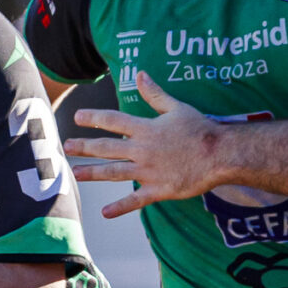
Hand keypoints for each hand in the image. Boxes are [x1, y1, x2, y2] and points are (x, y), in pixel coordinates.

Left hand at [66, 71, 227, 218]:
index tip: (78, 117)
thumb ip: (155, 94)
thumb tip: (140, 74)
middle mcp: (142, 150)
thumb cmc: (201, 129)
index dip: (94, 118)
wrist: (219, 155)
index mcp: (146, 129)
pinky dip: (120, 207)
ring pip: (114, 172)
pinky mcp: (158, 189)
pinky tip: (105, 212)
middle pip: (107, 148)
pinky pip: (135, 200)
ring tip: (76, 173)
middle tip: (68, 147)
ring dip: (93, 173)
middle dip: (85, 147)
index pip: (114, 121)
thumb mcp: (177, 107)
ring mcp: (148, 171)